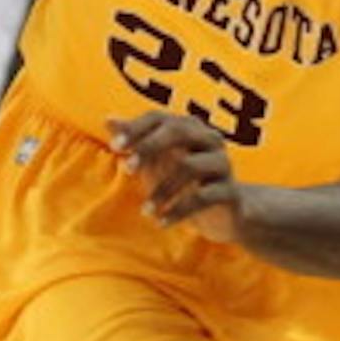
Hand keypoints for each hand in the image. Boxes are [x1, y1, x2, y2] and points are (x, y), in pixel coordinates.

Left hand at [108, 112, 244, 241]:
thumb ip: (135, 141)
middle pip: (178, 131)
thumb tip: (108, 120)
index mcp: (189, 127)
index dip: (136, 129)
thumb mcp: (156, 161)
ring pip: (189, 166)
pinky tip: (162, 223)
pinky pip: (203, 197)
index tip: (114, 147)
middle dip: (149, 148)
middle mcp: (209, 138)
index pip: (159, 117)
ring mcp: (222, 163)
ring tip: (145, 211)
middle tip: (126, 170)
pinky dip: (179, 211)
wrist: (223, 213)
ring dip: (161, 190)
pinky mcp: (230, 190)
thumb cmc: (183, 181)